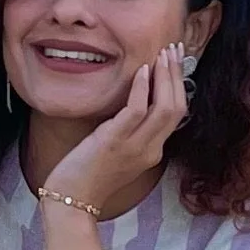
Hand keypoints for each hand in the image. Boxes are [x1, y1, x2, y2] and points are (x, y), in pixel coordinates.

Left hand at [38, 40, 191, 223]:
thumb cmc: (88, 175)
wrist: (72, 200)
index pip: (176, 114)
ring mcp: (135, 146)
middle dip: (177, 75)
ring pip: (164, 107)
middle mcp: (150, 149)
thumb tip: (133, 102)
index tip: (173, 62)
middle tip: (174, 49)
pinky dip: (142, 88)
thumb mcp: (118, 153)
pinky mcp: (114, 141)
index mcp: (153, 151)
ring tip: (163, 54)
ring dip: (166, 77)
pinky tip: (141, 70)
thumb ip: (130, 132)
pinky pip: (136, 110)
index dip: (178, 85)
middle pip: (177, 107)